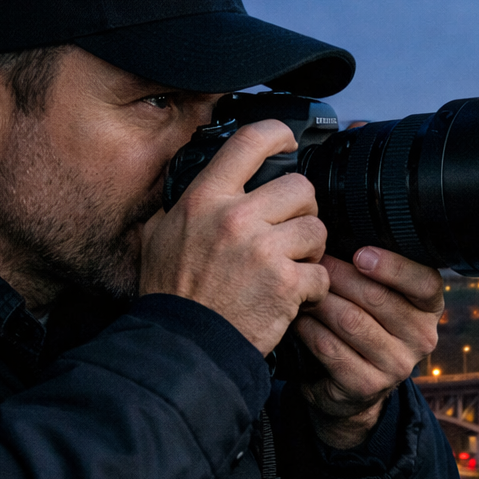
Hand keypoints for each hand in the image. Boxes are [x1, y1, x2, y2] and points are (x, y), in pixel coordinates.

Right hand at [138, 120, 328, 354]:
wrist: (184, 345)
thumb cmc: (171, 294)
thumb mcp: (157, 236)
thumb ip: (180, 206)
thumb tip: (188, 184)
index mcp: (205, 200)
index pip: (249, 143)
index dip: (277, 134)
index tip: (287, 141)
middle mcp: (235, 217)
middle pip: (299, 188)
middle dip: (302, 210)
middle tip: (290, 231)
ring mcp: (263, 250)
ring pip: (316, 229)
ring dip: (311, 250)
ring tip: (292, 266)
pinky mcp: (286, 283)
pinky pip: (321, 273)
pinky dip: (313, 289)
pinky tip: (293, 296)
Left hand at [294, 247, 444, 448]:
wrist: (351, 386)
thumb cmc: (363, 323)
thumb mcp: (379, 295)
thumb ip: (375, 269)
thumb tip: (345, 227)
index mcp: (429, 308)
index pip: (425, 282)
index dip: (393, 267)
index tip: (361, 254)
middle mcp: (422, 337)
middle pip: (379, 298)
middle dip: (340, 276)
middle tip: (313, 261)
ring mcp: (397, 366)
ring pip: (351, 322)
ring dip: (320, 300)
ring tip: (300, 284)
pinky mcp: (368, 386)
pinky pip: (331, 349)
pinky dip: (310, 329)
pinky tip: (298, 316)